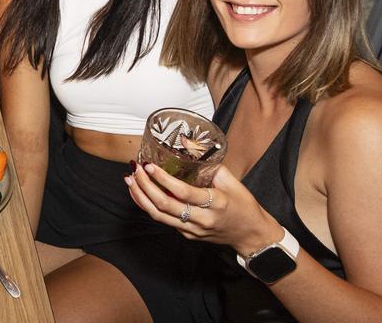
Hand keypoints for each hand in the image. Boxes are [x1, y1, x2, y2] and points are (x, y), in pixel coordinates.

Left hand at [126, 162, 283, 253]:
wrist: (251, 234)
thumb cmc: (244, 205)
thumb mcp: (233, 182)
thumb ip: (211, 166)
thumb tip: (189, 145)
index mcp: (216, 204)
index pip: (183, 192)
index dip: (163, 179)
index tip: (149, 166)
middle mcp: (202, 220)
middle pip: (165, 206)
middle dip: (145, 186)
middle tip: (135, 170)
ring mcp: (193, 230)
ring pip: (159, 216)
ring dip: (141, 197)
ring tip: (130, 180)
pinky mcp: (187, 235)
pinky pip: (163, 220)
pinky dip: (148, 205)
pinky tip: (140, 192)